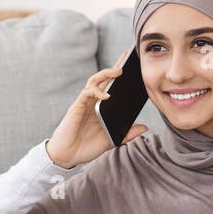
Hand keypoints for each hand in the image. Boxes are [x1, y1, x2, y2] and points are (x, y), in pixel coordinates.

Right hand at [46, 49, 148, 168]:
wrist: (68, 156)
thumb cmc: (86, 147)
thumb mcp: (112, 140)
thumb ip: (127, 134)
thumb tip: (144, 127)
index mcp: (101, 107)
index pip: (112, 86)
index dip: (120, 76)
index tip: (134, 66)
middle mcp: (92, 102)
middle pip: (104, 79)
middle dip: (115, 67)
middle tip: (128, 57)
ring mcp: (84, 103)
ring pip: (94, 81)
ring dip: (105, 74)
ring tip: (119, 71)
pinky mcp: (77, 107)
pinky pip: (86, 93)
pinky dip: (96, 91)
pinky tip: (106, 95)